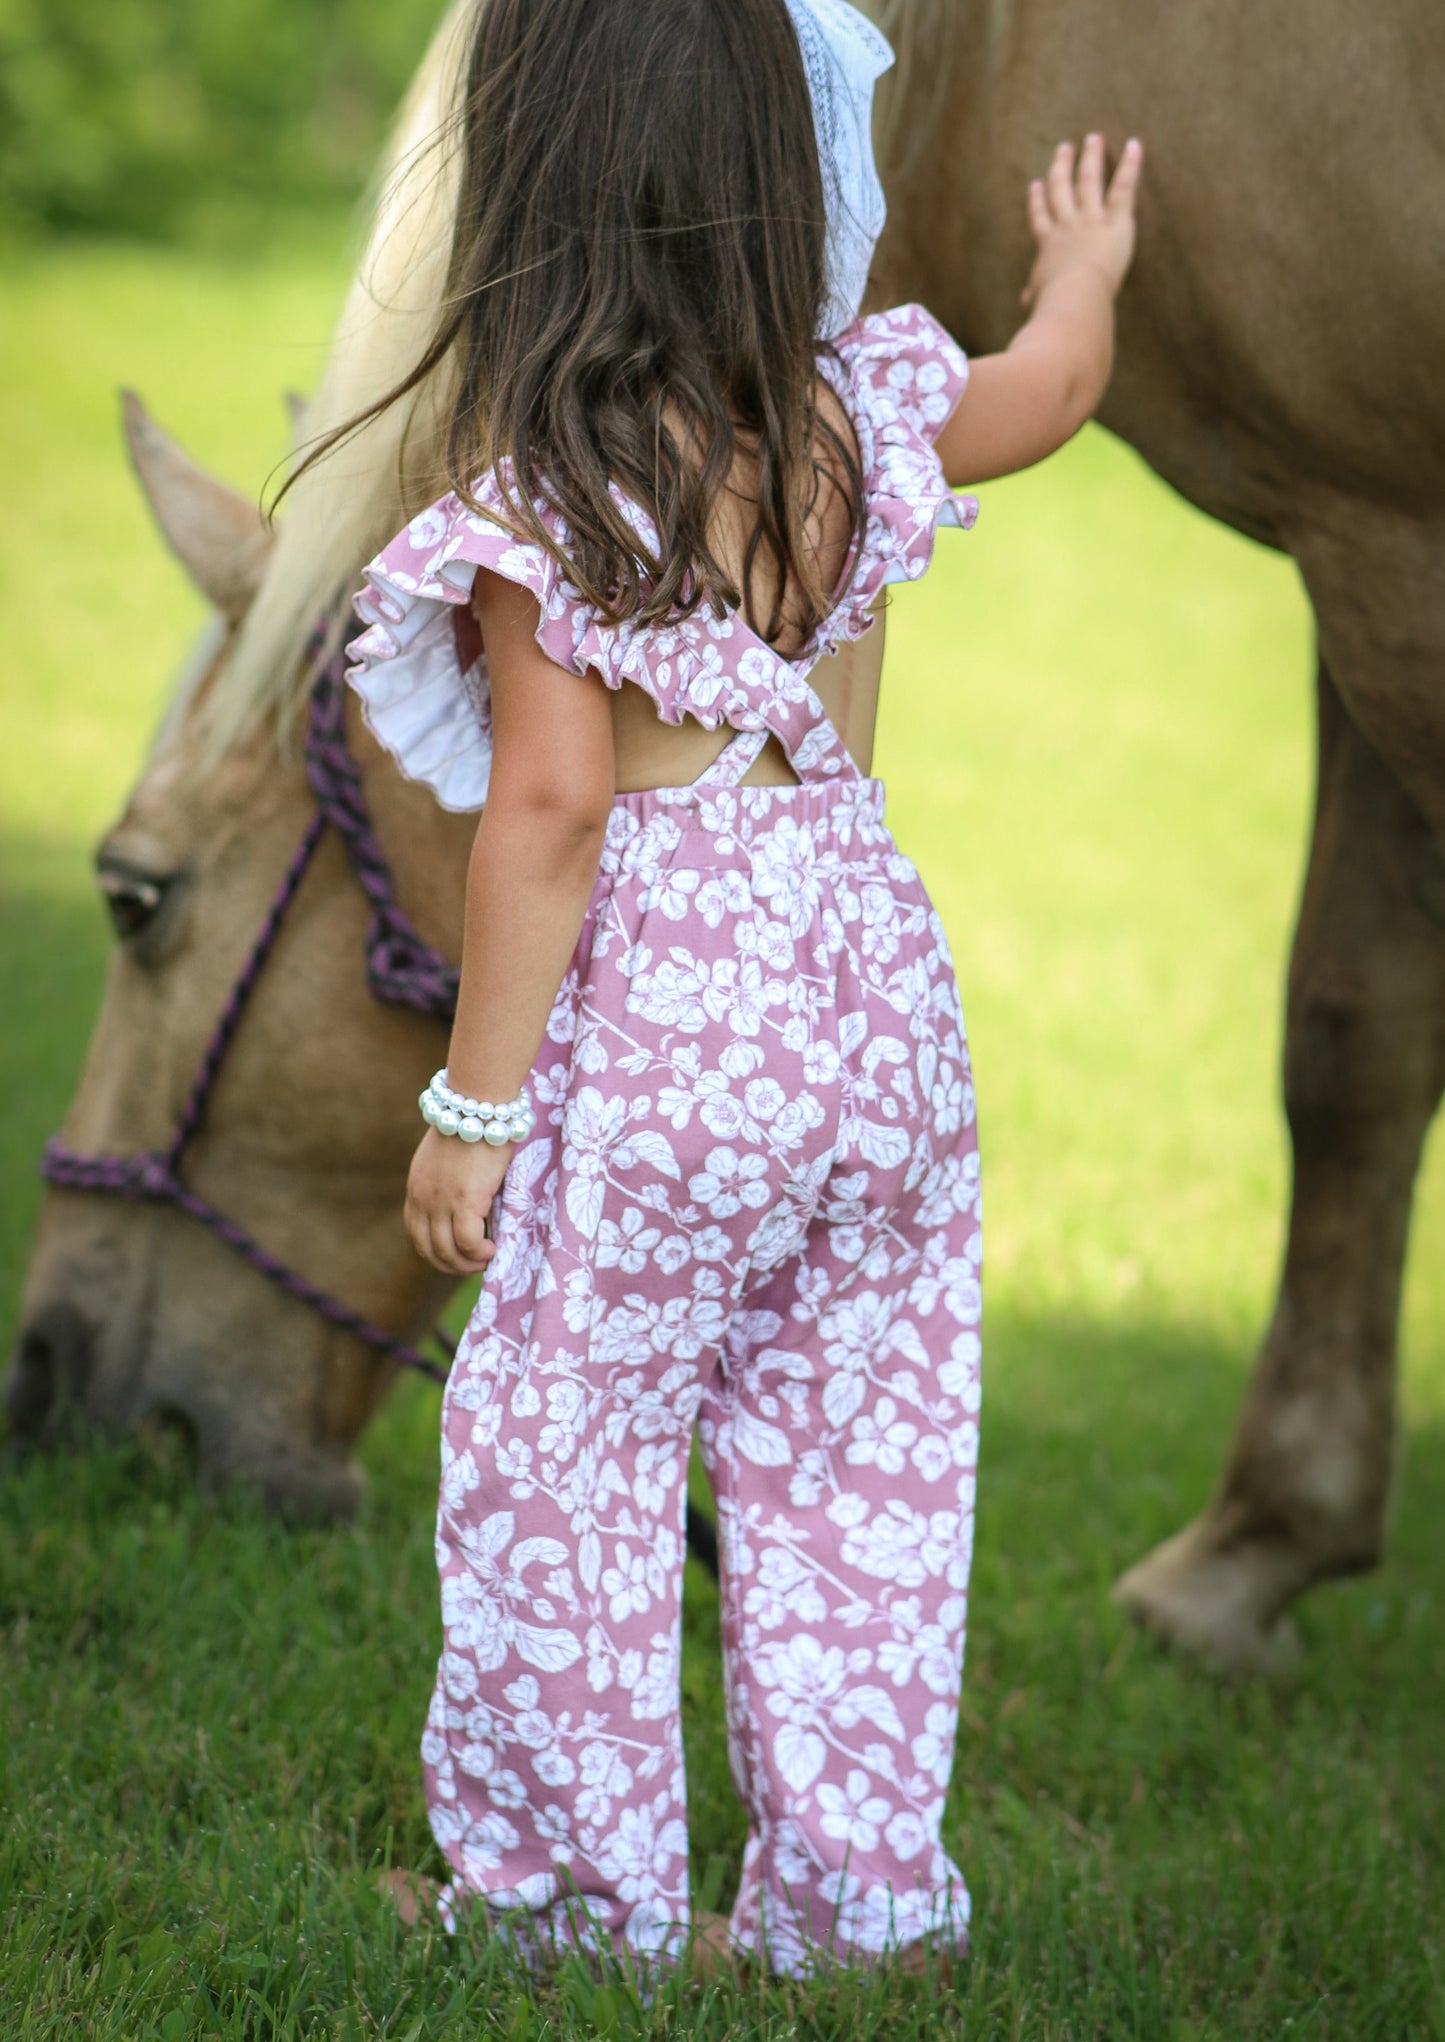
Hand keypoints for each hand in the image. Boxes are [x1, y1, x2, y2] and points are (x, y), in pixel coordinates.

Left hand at [404, 1128, 506, 1275]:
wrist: (476, 1103)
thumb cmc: (472, 1122)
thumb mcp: (448, 1155)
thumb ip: (450, 1180)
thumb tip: (471, 1200)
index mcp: (416, 1188)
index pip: (416, 1234)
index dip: (438, 1252)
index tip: (459, 1254)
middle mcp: (422, 1199)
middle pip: (428, 1250)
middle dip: (452, 1265)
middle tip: (476, 1264)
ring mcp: (441, 1202)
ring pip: (447, 1251)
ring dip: (467, 1263)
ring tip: (486, 1259)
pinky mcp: (464, 1201)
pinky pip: (467, 1242)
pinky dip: (479, 1253)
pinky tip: (493, 1249)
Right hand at [1022, 133, 1142, 309]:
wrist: (1073, 299)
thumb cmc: (1055, 305)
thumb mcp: (1040, 298)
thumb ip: (1035, 294)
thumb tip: (1026, 301)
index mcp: (1048, 245)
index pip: (1041, 217)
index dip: (1038, 199)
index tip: (1036, 184)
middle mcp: (1067, 225)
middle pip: (1062, 189)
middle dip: (1063, 167)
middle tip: (1064, 148)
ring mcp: (1090, 220)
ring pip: (1090, 181)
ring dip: (1091, 158)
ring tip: (1094, 139)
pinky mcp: (1115, 221)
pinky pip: (1123, 187)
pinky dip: (1130, 166)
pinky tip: (1135, 145)